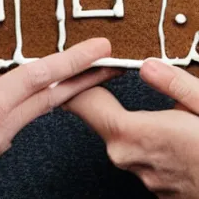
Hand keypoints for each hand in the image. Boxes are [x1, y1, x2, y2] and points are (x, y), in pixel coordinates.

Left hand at [66, 59, 198, 198]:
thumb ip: (175, 85)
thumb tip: (147, 66)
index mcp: (135, 135)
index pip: (83, 104)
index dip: (78, 80)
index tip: (78, 66)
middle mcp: (131, 159)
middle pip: (101, 118)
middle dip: (103, 94)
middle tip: (106, 70)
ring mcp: (145, 178)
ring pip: (124, 137)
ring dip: (130, 118)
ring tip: (150, 103)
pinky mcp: (160, 188)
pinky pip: (143, 154)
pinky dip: (148, 139)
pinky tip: (171, 133)